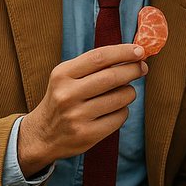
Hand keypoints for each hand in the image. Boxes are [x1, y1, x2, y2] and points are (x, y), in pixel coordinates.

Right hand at [17, 43, 147, 175]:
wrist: (43, 134)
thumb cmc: (63, 98)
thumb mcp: (68, 76)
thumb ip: (94, 65)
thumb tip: (133, 54)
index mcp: (62, 74)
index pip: (98, 57)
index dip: (122, 52)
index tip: (139, 50)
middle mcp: (67, 95)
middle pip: (112, 77)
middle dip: (133, 70)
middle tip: (142, 68)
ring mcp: (77, 116)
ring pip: (120, 98)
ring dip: (129, 92)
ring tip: (125, 92)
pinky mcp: (87, 135)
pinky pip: (119, 117)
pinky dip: (123, 111)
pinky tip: (115, 110)